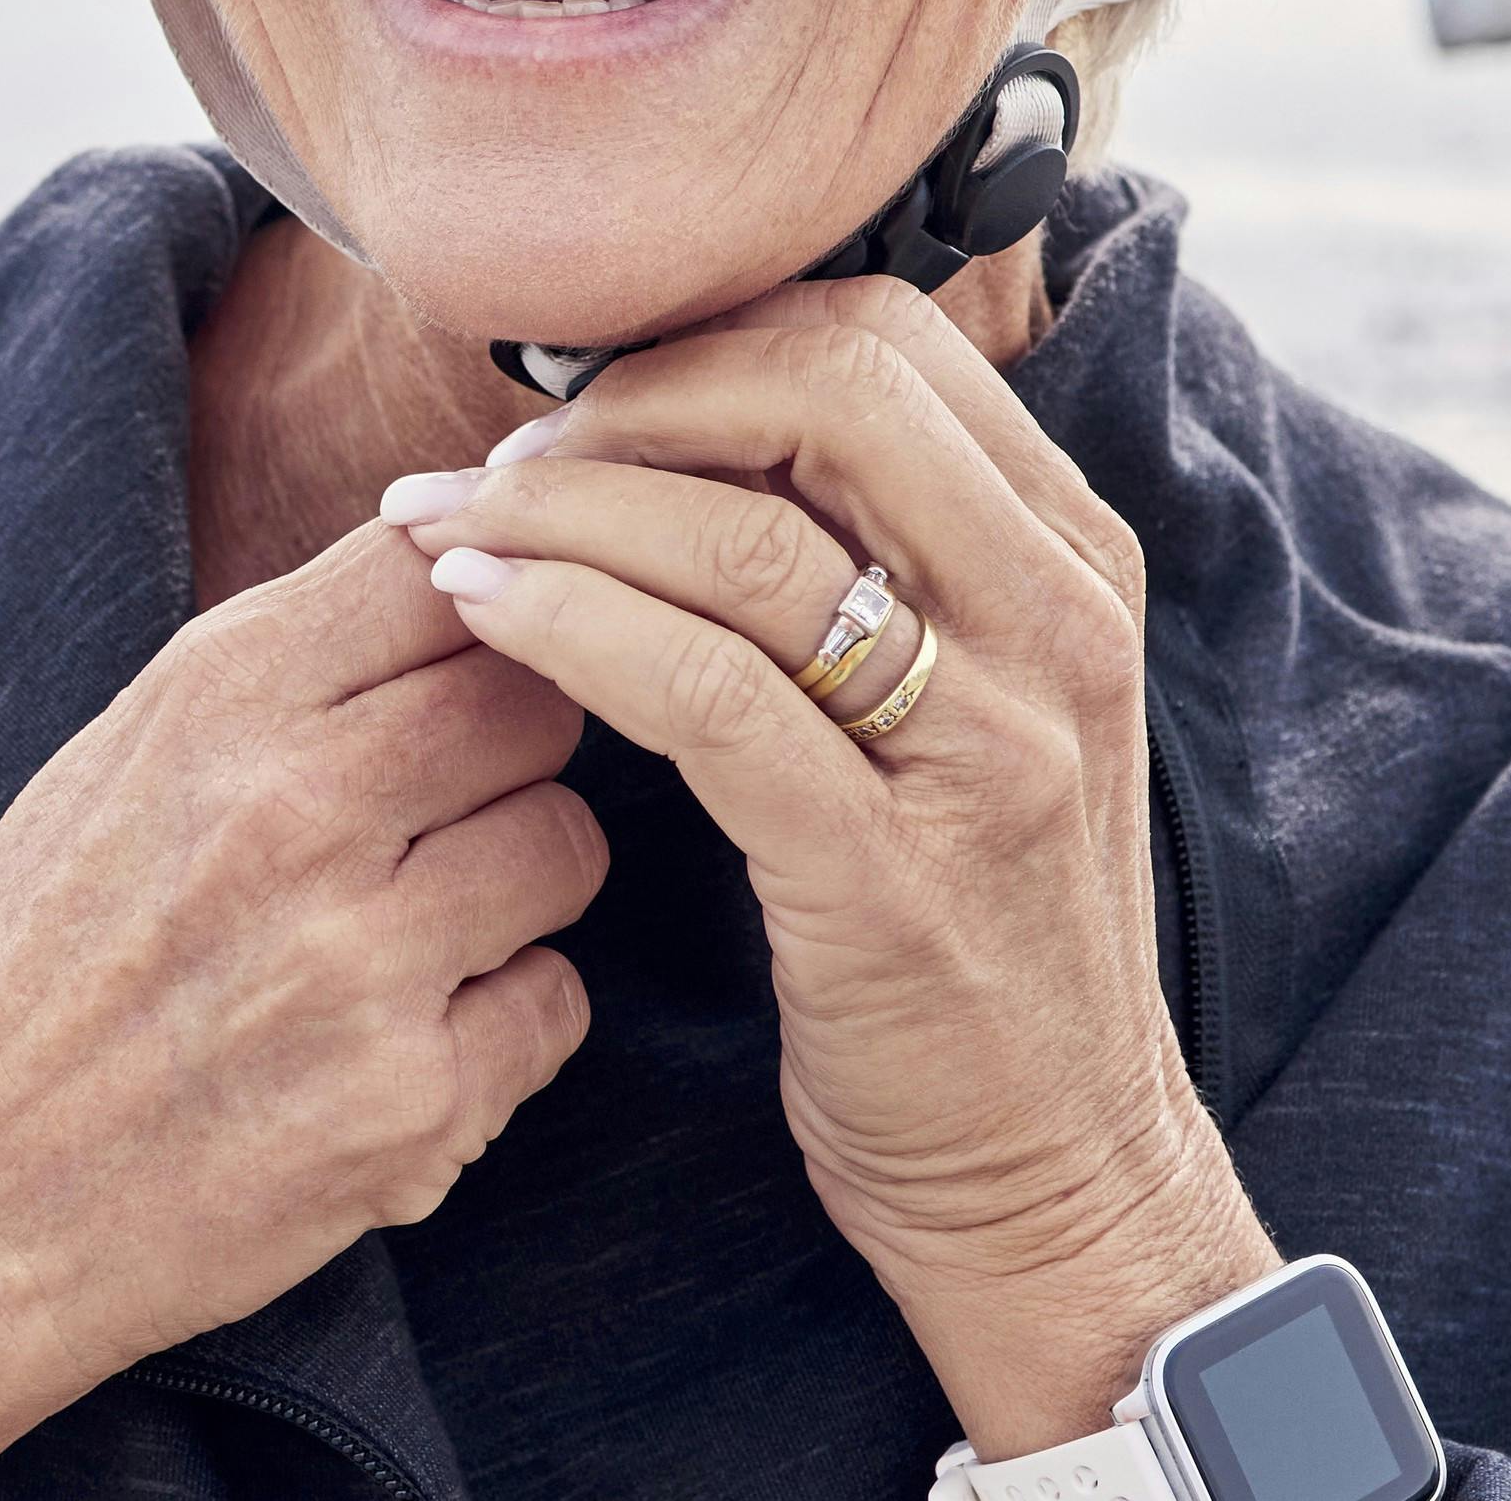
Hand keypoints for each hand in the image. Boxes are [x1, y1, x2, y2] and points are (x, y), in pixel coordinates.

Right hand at [0, 521, 604, 1500]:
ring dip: (516, 886)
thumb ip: (288, 666)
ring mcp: (362, 964)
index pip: (443, 568)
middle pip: (537, 700)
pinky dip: (499, 1023)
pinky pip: (553, 1005)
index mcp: (214, 700)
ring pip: (568, 845)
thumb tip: (466, 564)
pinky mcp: (410, 1108)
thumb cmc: (31, 966)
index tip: (463, 654)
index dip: (482, 606)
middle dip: (511, 749)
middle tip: (438, 810)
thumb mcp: (120, 757)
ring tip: (408, 930)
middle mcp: (297, 811)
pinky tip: (394, 1042)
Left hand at [387, 275, 1271, 1454]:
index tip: (574, 396)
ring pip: (746, 538)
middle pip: (825, 392)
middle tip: (498, 461)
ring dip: (558, 510)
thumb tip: (684, 412)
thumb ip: (877, 555)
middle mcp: (1056, 628)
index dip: (702, 337)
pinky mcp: (894, 876)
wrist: (1056, 1175)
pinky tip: (479, 614)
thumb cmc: (966, 923)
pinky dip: (571, 626)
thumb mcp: (967, 703)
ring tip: (438, 529)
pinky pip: (709, 696)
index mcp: (1073, 559)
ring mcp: (990, 752)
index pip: (883, 342)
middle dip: (627, 400)